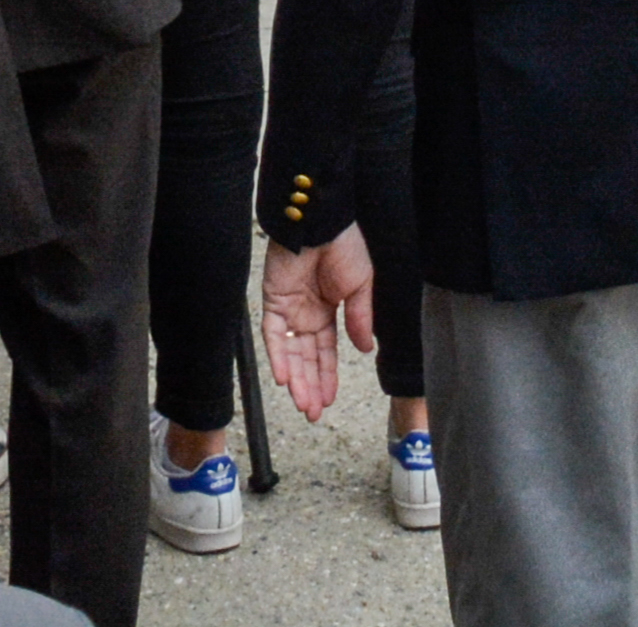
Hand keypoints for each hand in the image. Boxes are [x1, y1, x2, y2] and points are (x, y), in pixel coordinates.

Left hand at [264, 234, 377, 422]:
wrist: (322, 222)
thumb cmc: (345, 247)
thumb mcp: (362, 286)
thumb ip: (360, 319)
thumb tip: (364, 351)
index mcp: (329, 310)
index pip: (326, 352)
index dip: (328, 376)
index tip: (330, 400)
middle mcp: (306, 314)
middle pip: (307, 358)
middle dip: (311, 386)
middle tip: (314, 414)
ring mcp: (288, 309)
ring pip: (290, 353)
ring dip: (296, 380)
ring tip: (304, 405)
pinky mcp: (272, 302)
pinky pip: (273, 335)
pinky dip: (278, 357)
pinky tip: (286, 379)